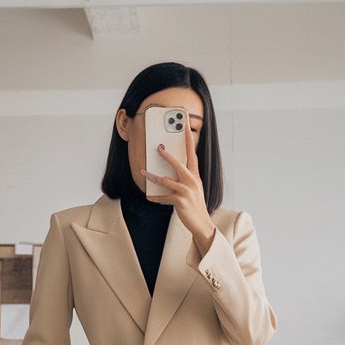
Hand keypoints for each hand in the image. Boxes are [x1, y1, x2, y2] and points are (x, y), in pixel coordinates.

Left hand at [139, 117, 215, 255]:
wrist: (201, 223)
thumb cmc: (194, 203)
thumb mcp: (192, 186)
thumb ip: (183, 175)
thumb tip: (169, 166)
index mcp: (195, 174)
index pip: (191, 151)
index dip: (188, 136)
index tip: (184, 121)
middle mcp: (192, 180)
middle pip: (179, 163)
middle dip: (167, 155)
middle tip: (157, 146)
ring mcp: (187, 191)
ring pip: (167, 179)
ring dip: (153, 176)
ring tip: (143, 171)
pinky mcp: (180, 201)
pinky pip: (164, 197)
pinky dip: (155, 197)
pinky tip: (149, 197)